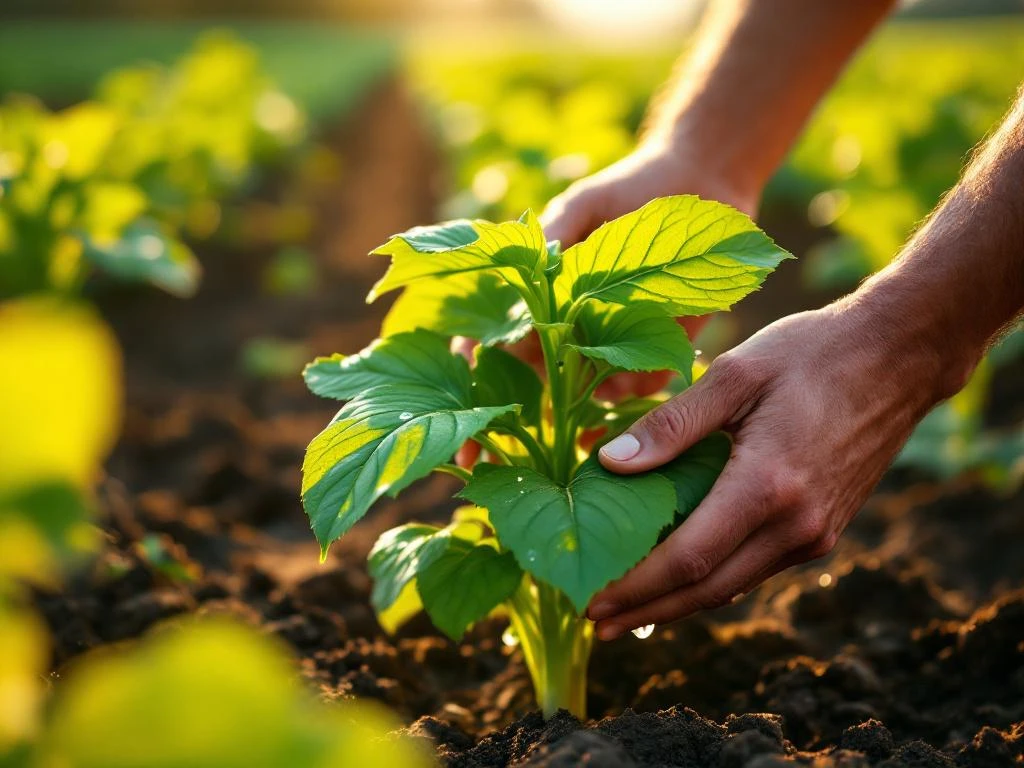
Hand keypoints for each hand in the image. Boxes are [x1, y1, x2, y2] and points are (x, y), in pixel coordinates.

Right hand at [454, 142, 762, 465]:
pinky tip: (612, 423)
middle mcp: (569, 333)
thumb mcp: (583, 207)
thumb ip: (554, 238)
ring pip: (579, 402)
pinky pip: (635, 398)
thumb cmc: (631, 189)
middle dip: (503, 427)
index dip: (472, 385)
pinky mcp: (657, 358)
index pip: (493, 348)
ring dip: (564, 426)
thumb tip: (529, 270)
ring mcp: (612, 350)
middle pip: (529, 388)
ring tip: (552, 456)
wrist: (701, 187)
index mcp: (540, 302)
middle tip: (486, 467)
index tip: (458, 419)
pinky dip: (622, 411)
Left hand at [587, 302, 951, 639]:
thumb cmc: (812, 353)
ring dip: (678, 604)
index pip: (688, 559)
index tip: (593, 605)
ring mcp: (815, 533)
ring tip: (630, 609)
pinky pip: (757, 568)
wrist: (899, 356)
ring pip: (733, 585)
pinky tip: (683, 577)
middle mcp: (796, 524)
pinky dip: (714, 579)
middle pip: (707, 588)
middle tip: (600, 625)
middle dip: (649, 612)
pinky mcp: (824, 530)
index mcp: (768, 486)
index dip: (637, 588)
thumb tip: (610, 463)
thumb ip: (672, 424)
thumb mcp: (735, 373)